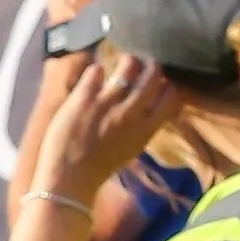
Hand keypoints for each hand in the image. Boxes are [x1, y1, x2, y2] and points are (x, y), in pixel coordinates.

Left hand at [33, 54, 178, 200]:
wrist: (68, 178)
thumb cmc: (100, 166)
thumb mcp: (132, 148)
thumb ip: (143, 126)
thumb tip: (152, 105)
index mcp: (145, 130)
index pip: (170, 98)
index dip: (168, 85)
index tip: (162, 82)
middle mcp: (130, 113)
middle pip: (152, 76)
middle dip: (151, 66)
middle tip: (145, 64)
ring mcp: (106, 103)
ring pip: (127, 66)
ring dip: (127, 62)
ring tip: (123, 64)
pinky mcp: (83, 97)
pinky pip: (96, 70)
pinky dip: (97, 70)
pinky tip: (95, 77)